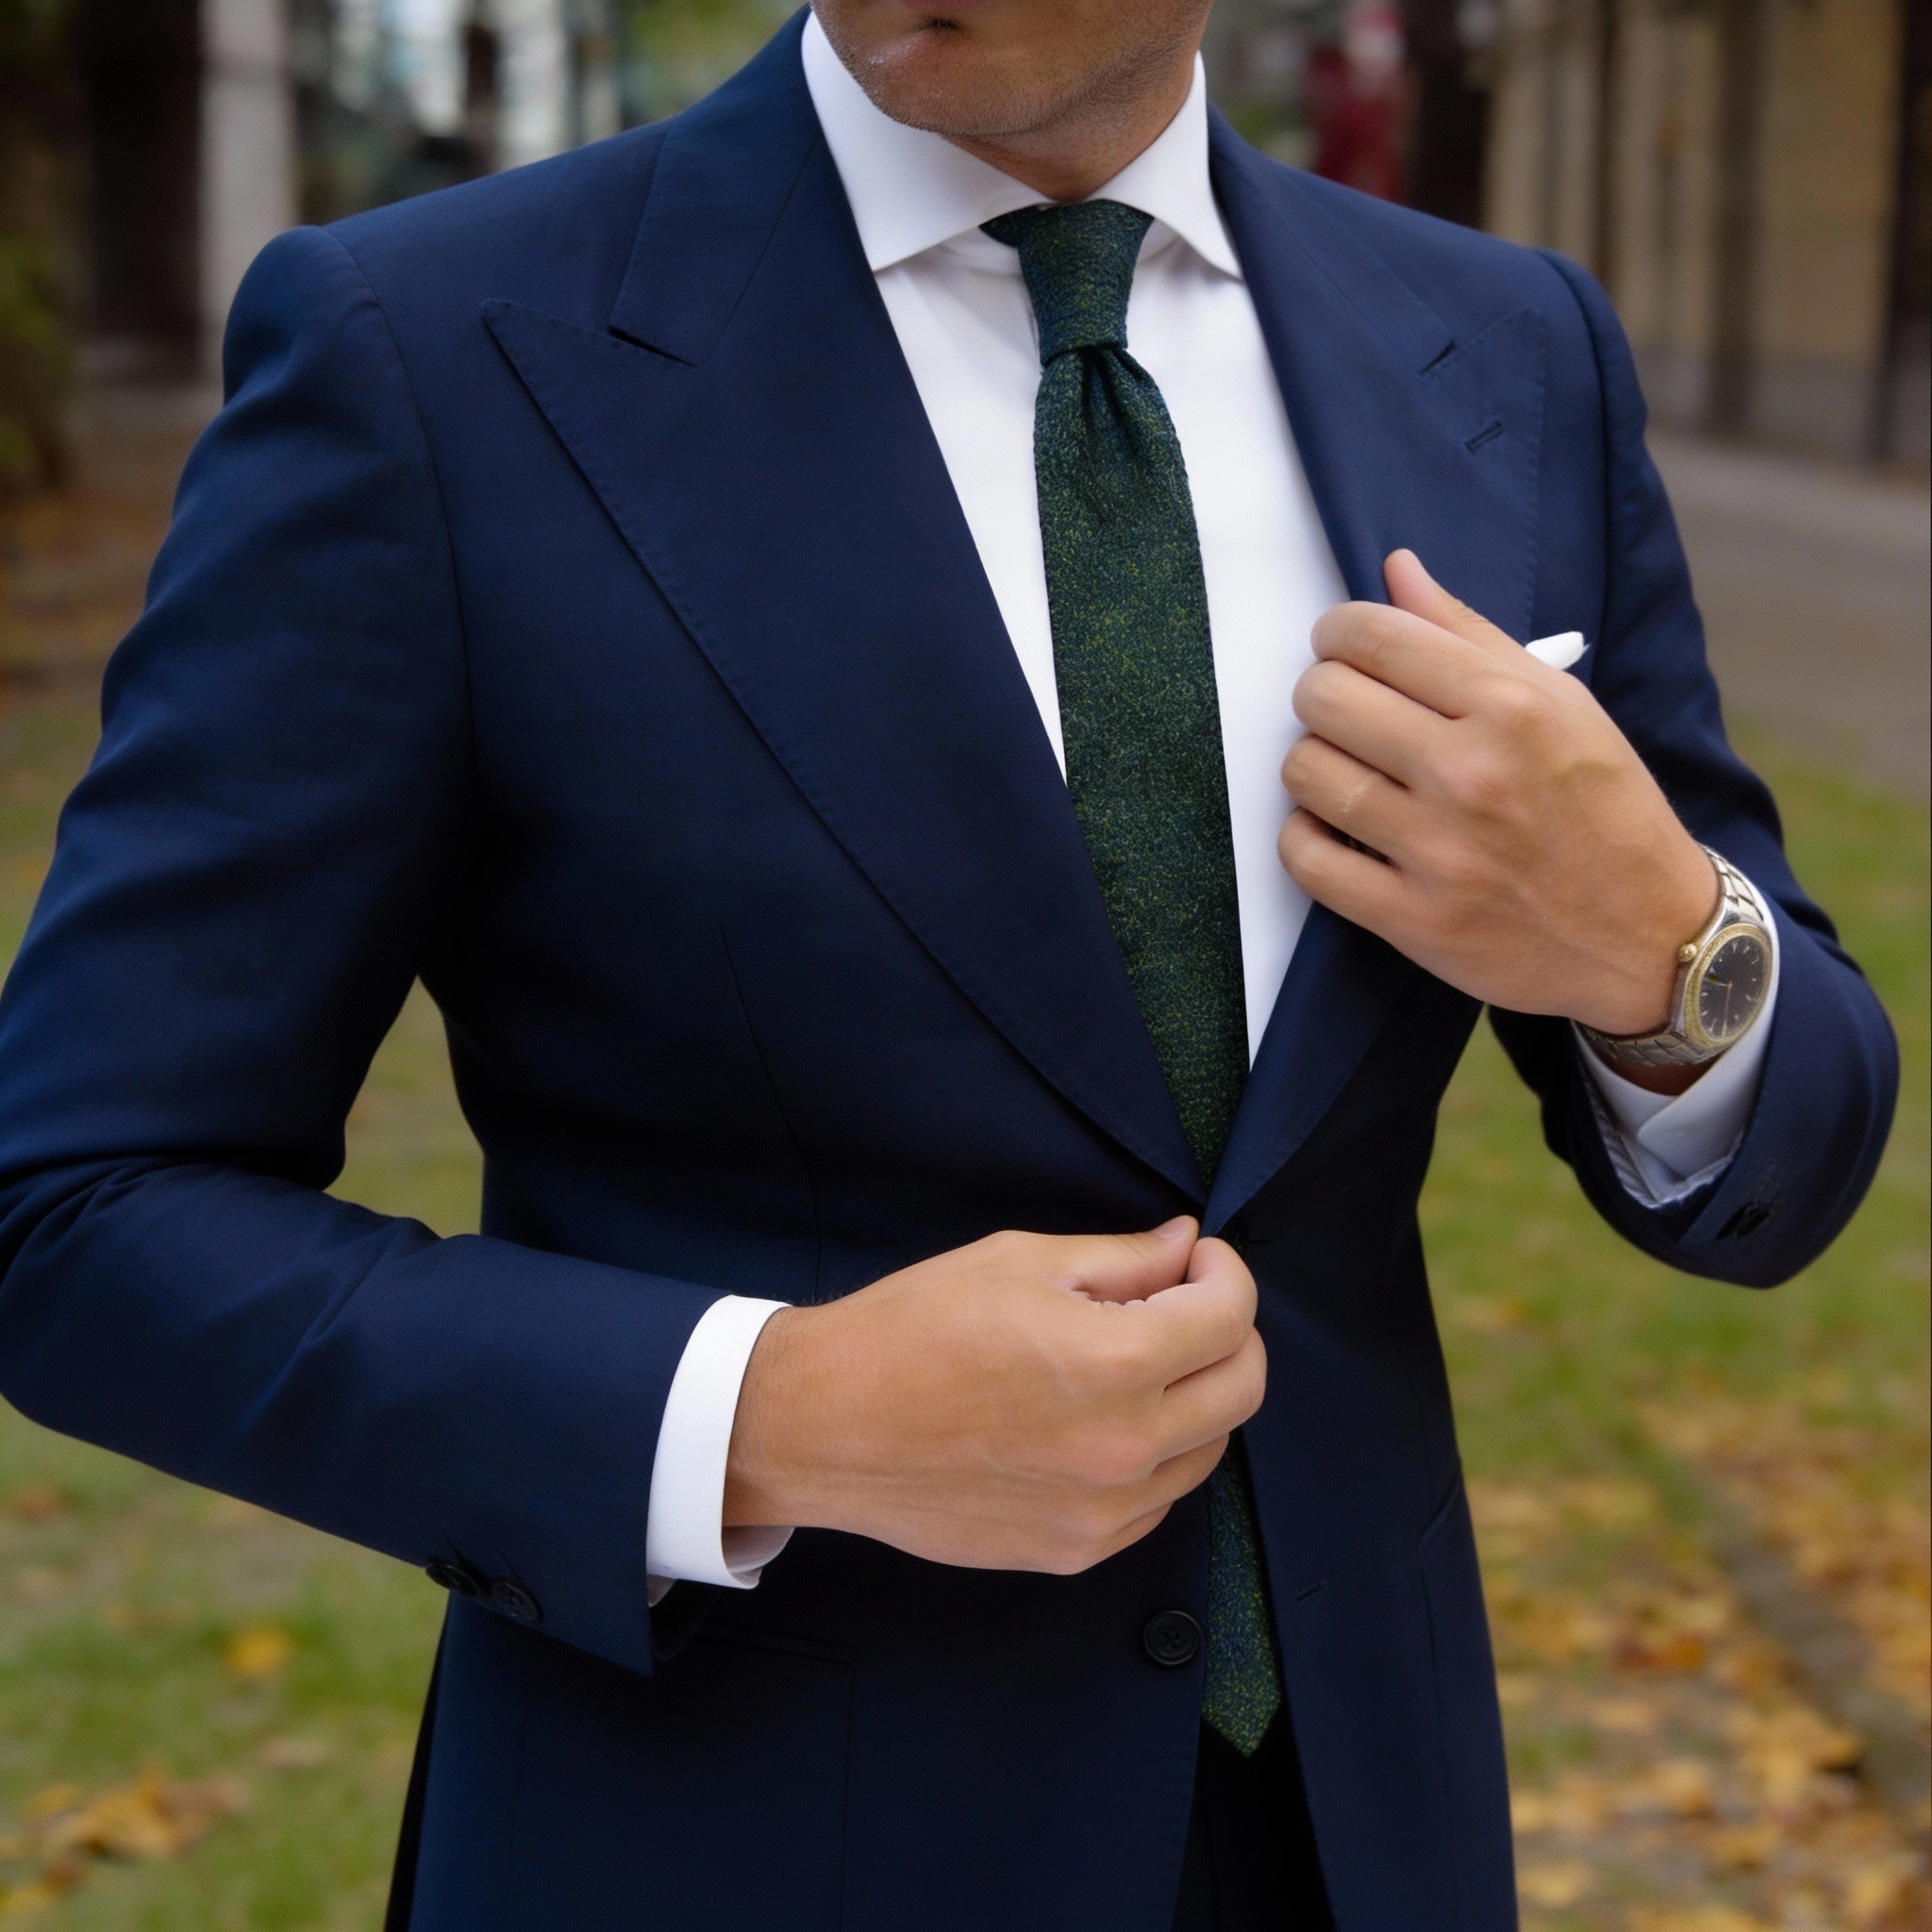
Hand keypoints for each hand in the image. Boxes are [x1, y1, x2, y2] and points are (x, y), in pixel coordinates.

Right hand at [722, 1219, 1264, 1574]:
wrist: (824, 1426)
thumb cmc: (909, 1330)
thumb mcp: (1018, 1262)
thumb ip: (1120, 1258)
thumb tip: (1182, 1244)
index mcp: (1113, 1364)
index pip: (1232, 1317)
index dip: (1225, 1271)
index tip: (1197, 1256)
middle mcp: (1122, 1449)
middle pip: (1244, 1388)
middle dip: (1230, 1330)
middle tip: (1185, 1299)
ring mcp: (1103, 1513)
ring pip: (1209, 1450)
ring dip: (1195, 1395)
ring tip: (1136, 1360)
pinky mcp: (1076, 1552)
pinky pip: (1157, 1499)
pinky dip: (1155, 1454)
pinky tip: (1101, 1418)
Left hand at [1278, 550, 1717, 1052]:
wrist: (1648, 936)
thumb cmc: (1604, 808)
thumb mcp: (1563, 704)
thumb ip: (1470, 634)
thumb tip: (1397, 570)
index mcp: (1511, 707)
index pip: (1373, 636)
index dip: (1339, 632)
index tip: (1343, 647)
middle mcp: (1471, 774)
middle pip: (1324, 698)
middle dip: (1322, 693)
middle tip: (1347, 711)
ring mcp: (1438, 851)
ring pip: (1306, 772)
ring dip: (1313, 764)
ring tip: (1348, 770)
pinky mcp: (1412, 919)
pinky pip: (1306, 859)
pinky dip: (1304, 838)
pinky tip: (1334, 830)